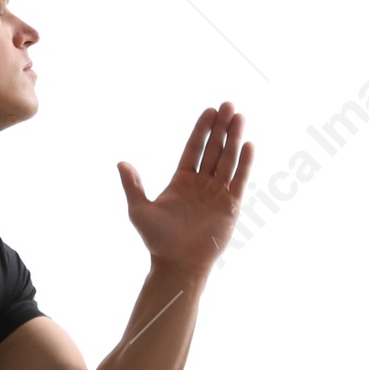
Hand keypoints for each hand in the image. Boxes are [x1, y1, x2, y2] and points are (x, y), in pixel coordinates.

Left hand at [117, 102, 254, 276]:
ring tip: (239, 116)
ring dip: (234, 139)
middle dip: (221, 127)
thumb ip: (133, 186)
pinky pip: (238, 180)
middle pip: (213, 149)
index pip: (194, 149)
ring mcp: (216, 194)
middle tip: (228, 105)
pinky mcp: (230, 206)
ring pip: (227, 160)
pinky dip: (244, 163)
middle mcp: (200, 185)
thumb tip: (120, 163)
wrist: (177, 264)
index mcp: (181, 181)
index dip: (202, 130)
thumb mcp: (139, 210)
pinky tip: (247, 144)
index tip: (209, 110)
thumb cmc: (156, 240)